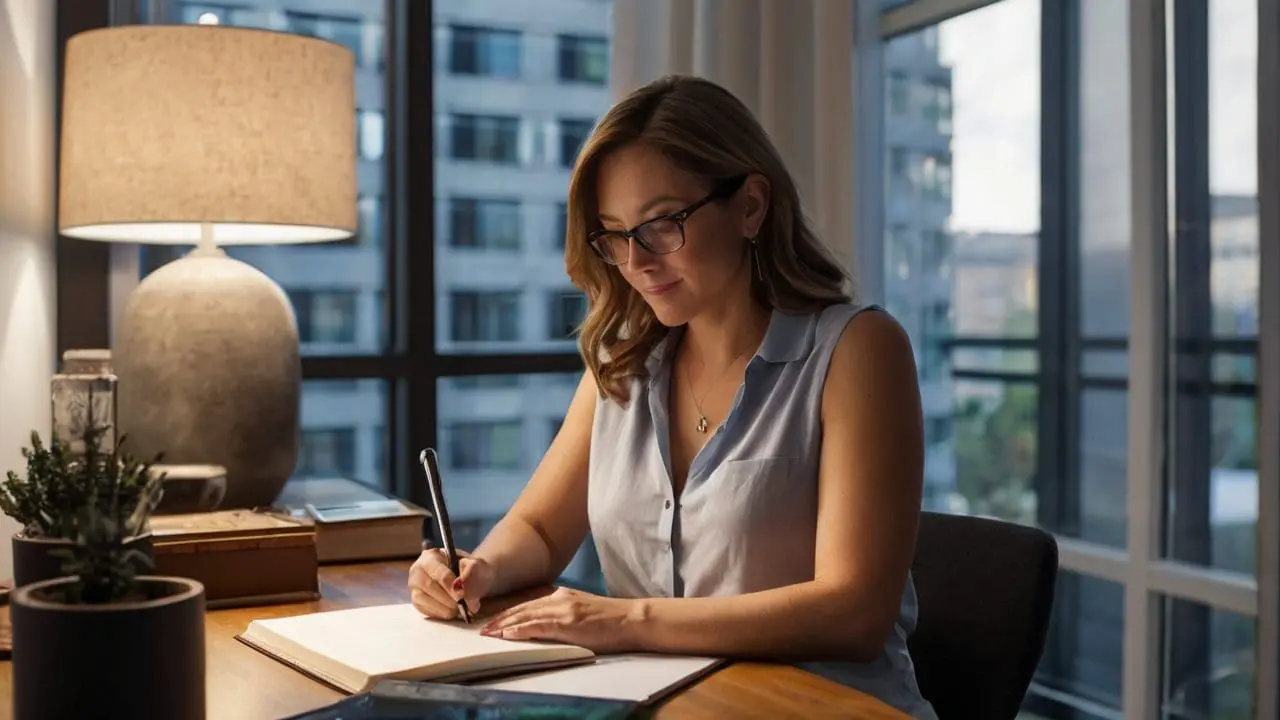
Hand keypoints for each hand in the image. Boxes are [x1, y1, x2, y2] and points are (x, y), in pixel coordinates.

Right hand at [407, 547, 495, 620]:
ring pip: (426, 601)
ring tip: (460, 607)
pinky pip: (427, 612)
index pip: (440, 574)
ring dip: (446, 608)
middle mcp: (418, 570)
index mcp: (431, 556)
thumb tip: (461, 586)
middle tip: (465, 606)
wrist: (468, 580)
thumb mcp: (476, 565)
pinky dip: (441, 614)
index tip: (463, 596)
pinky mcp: (416, 602)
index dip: (452, 587)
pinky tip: (452, 609)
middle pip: (430, 587)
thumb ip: (472, 571)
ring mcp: (414, 587)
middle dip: (450, 599)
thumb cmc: (470, 571)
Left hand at [479, 586, 641, 653]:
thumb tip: (546, 622)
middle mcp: (560, 598)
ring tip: (487, 633)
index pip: (529, 604)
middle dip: (500, 618)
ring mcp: (563, 610)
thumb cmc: (612, 620)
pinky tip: (507, 634)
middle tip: (481, 628)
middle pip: (522, 608)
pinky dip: (519, 630)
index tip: (493, 621)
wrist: (632, 619)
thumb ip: (564, 613)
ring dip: (503, 625)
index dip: (509, 613)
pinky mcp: (568, 623)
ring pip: (525, 616)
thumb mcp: (583, 611)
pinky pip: (537, 626)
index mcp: (563, 595)